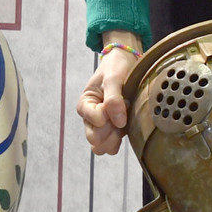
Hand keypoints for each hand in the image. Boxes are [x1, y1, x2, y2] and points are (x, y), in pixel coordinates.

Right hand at [77, 32, 139, 155]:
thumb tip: (119, 123)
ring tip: (124, 119)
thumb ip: (113, 99)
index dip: (108, 113)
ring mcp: (102, 126)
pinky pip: (113, 146)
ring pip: (103, 146)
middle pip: (94, 138)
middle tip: (123, 111)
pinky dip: (120, 140)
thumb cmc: (116, 68)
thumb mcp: (113, 77)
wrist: (126, 64)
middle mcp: (90, 118)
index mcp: (85, 104)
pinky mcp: (113, 131)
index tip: (121, 98)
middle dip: (111, 129)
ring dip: (116, 136)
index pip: (94, 119)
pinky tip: (126, 126)